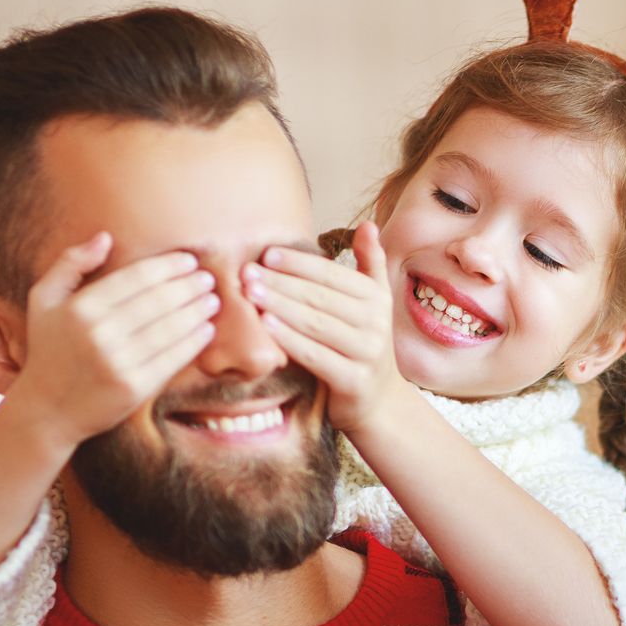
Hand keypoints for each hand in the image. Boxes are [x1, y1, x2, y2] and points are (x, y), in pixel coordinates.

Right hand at [7, 231, 218, 456]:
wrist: (48, 410)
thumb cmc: (49, 349)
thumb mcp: (44, 300)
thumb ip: (70, 263)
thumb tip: (106, 236)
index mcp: (80, 307)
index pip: (135, 278)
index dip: (167, 266)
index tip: (189, 260)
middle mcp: (99, 333)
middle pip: (157, 301)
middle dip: (188, 286)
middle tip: (207, 279)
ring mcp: (118, 362)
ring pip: (169, 329)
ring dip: (196, 312)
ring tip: (212, 301)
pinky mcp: (134, 388)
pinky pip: (172, 359)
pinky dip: (193, 342)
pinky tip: (206, 330)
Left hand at [243, 222, 405, 434]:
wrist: (378, 401)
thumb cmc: (363, 344)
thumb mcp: (374, 302)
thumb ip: (370, 263)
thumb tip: (369, 224)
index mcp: (376, 298)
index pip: (332, 275)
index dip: (299, 263)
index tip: (266, 255)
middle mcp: (375, 324)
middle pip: (320, 297)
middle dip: (281, 283)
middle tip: (247, 272)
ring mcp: (366, 353)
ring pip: (315, 324)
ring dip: (280, 306)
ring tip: (250, 294)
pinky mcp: (353, 381)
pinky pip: (315, 355)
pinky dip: (289, 339)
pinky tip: (265, 326)